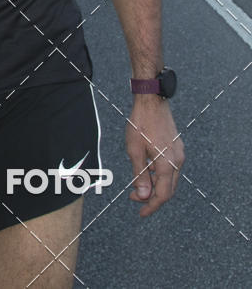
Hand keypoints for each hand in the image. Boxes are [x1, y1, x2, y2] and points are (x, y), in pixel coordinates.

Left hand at [125, 97, 183, 216]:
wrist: (152, 100)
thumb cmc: (140, 123)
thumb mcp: (134, 150)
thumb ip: (139, 174)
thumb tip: (142, 196)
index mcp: (167, 164)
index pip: (162, 195)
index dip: (151, 206)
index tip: (141, 213)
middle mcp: (177, 160)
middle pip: (168, 189)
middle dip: (152, 197)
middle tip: (135, 198)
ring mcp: (179, 153)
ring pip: (170, 179)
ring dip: (155, 185)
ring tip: (138, 183)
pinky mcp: (177, 146)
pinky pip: (171, 167)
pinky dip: (160, 174)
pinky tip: (147, 169)